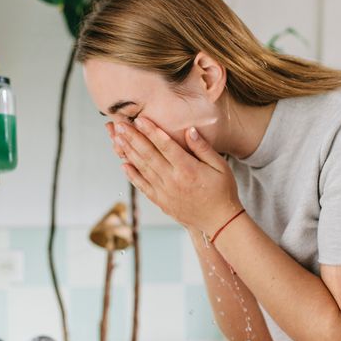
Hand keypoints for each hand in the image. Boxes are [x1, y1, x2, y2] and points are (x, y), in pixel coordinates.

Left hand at [109, 116, 242, 235]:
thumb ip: (203, 148)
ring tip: (117, 139)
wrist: (219, 221)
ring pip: (143, 169)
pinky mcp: (161, 202)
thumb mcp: (221, 166)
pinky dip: (132, 175)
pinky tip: (124, 164)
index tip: (139, 119)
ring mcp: (165, 192)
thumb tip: (189, 130)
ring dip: (129, 152)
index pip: (165, 146)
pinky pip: (143, 186)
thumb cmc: (223, 191)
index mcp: (188, 169)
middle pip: (149, 155)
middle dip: (133, 138)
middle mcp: (173, 180)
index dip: (151, 131)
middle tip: (119, 124)